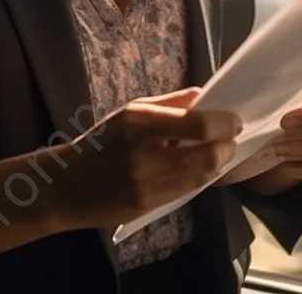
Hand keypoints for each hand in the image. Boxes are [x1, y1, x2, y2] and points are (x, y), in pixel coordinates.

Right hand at [46, 87, 242, 231]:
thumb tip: (204, 96)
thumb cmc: (101, 142)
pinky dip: (201, 178)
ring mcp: (148, 184)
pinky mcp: (149, 206)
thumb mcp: (130, 112)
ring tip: (219, 151)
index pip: (198, 124)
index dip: (224, 123)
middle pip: (207, 155)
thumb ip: (170, 104)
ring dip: (218, 163)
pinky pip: (187, 191)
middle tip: (231, 137)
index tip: (234, 119)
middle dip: (226, 146)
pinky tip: (202, 168)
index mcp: (139, 123)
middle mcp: (145, 154)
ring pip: (202, 177)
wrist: (66, 185)